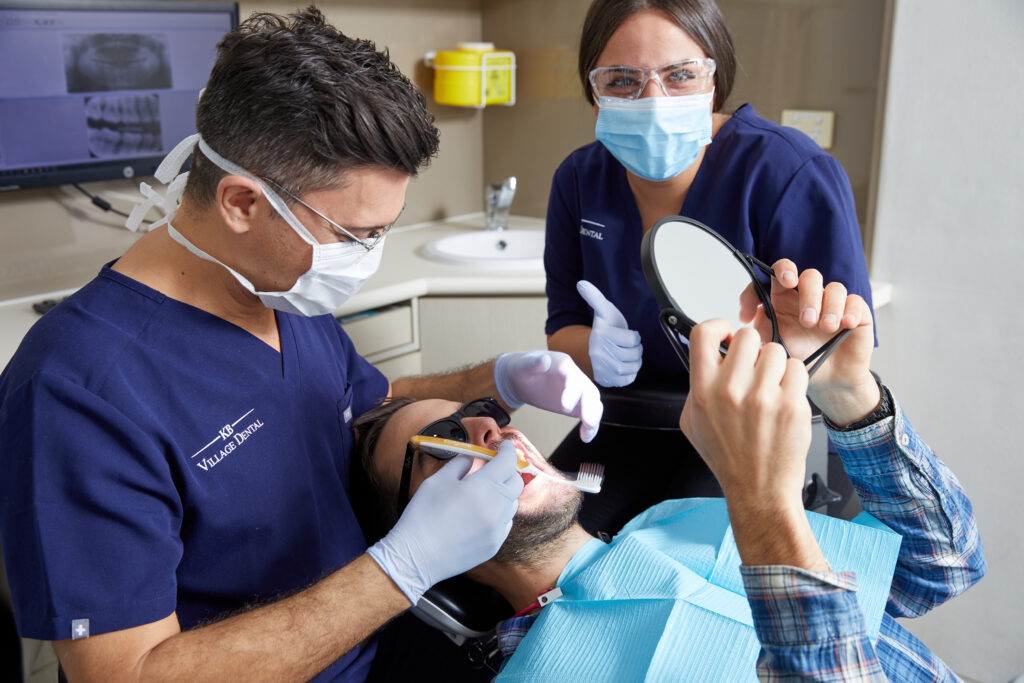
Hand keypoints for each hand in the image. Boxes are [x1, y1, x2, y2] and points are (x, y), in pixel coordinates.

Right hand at [367, 441, 523, 603]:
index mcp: (484, 487)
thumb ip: (460, 463)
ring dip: (503, 493)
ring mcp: (498, 528)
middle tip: (493, 468)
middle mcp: (497, 507)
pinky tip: (480, 514)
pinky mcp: (495, 544)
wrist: (416, 556)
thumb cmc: (423, 516)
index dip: (508, 450)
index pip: (508, 461)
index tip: (504, 447)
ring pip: (512, 504)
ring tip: (482, 494)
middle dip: (508, 471)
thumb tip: (472, 456)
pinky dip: (498, 513)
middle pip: (516, 482)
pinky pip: (505, 523)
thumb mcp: (438, 480)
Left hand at [494, 350, 603, 442]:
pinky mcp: (575, 405)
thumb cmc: (522, 369)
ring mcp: (577, 392)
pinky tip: (586, 437)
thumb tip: (544, 360)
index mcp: (563, 364)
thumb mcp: (523, 365)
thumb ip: (533, 363)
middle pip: (589, 390)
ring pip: (593, 403)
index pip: (573, 377)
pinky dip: (589, 426)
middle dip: (590, 406)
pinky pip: (587, 415)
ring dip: (594, 417)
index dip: (572, 391)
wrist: (521, 379)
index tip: (564, 407)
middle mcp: (574, 377)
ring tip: (588, 431)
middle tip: (586, 421)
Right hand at [577, 280, 642, 386]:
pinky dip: (630, 373)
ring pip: (633, 367)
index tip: (627, 335)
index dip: (634, 336)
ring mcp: (602, 369)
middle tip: (628, 346)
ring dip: (635, 361)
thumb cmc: (604, 329)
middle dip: (635, 349)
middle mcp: (600, 354)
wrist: (593, 349)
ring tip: (628, 355)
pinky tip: (624, 365)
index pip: (633, 338)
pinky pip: (628, 379)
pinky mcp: (606, 380)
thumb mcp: (603, 311)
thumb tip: (581, 283)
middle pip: (634, 354)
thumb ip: (594, 296)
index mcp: (601, 335)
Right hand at [680, 320, 827, 569]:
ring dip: (775, 365)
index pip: (703, 334)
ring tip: (771, 388)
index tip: (725, 335)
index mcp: (703, 392)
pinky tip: (785, 398)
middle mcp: (731, 391)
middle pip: (747, 337)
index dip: (717, 327)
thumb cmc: (728, 457)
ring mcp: (763, 397)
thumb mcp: (693, 422)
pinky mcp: (791, 404)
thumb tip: (707, 354)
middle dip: (753, 349)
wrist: (759, 490)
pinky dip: (793, 380)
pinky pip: (797, 368)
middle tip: (754, 368)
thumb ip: (697, 386)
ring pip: (776, 351)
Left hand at [740, 259, 878, 424]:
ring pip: (832, 287)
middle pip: (806, 276)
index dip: (759, 288)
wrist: (829, 380)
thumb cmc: (801, 359)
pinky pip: (854, 300)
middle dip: (806, 295)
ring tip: (826, 327)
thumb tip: (744, 330)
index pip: (772, 277)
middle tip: (805, 320)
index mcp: (783, 300)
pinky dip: (849, 310)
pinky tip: (844, 324)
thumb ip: (760, 335)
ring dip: (829, 305)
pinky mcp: (855, 312)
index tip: (752, 312)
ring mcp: (832, 302)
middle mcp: (807, 297)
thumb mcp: (773, 349)